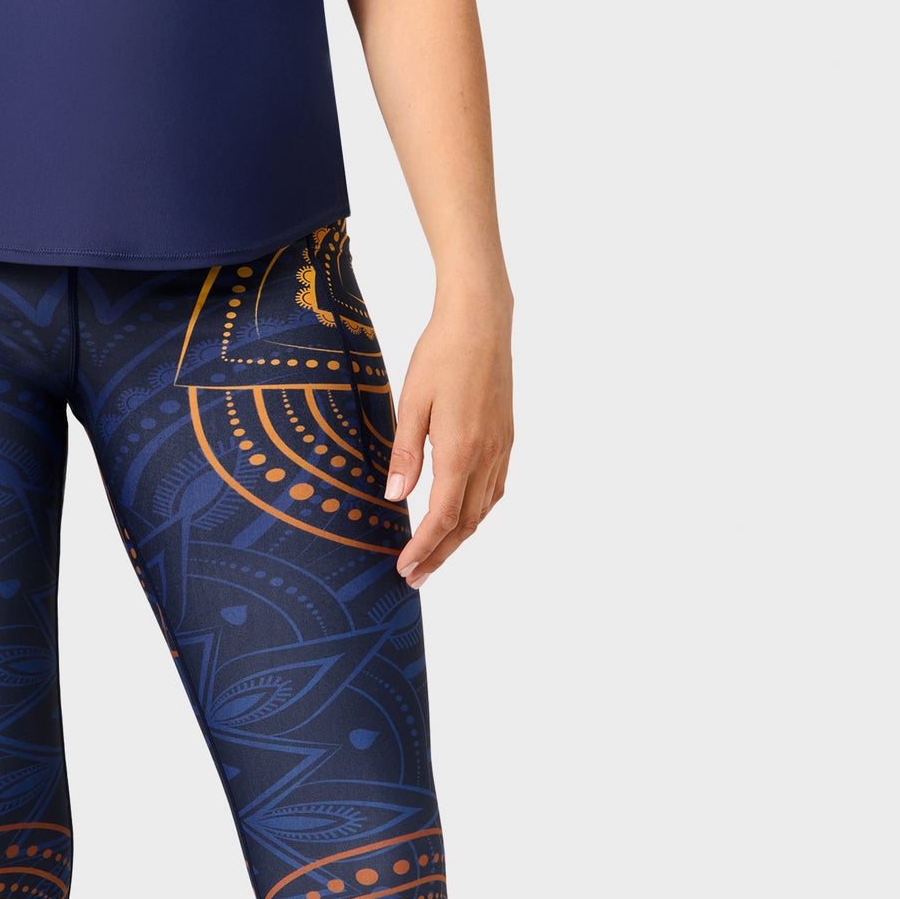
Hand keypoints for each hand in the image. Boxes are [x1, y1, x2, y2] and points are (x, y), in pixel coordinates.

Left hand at [387, 284, 513, 586]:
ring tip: (434, 556)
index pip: (442, 517)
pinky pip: (494, 490)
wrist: (481, 320)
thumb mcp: (412, 403)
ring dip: (458, 538)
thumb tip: (394, 497)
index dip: (424, 548)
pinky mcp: (505, 438)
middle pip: (465, 523)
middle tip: (415, 578)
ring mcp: (501, 448)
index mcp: (461, 451)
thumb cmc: (441, 355)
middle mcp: (487, 456)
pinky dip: (476, 513)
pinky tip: (462, 518)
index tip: (405, 569)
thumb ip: (404, 455)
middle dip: (440, 555)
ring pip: (482, 510)